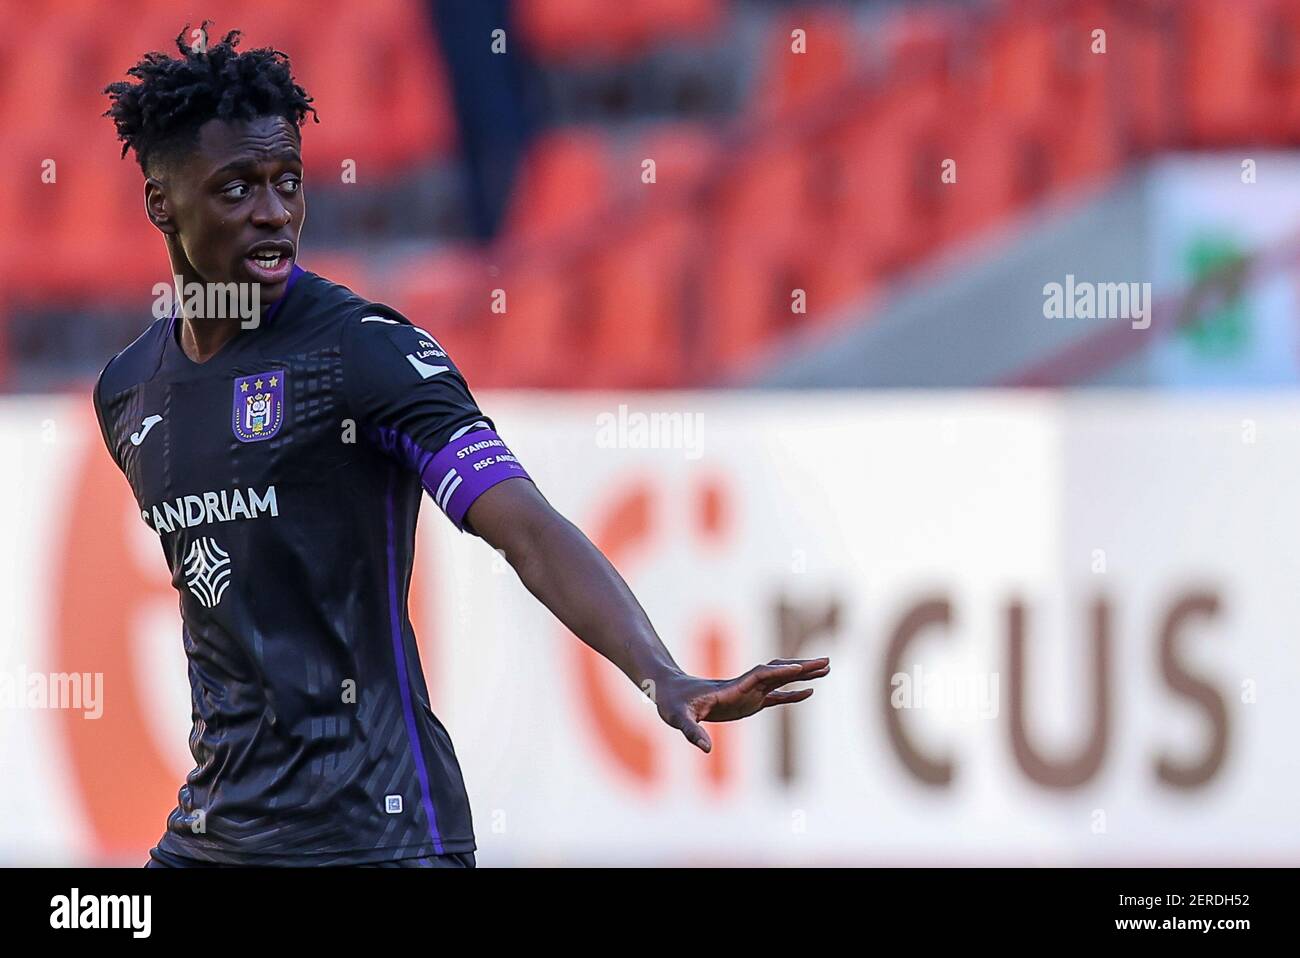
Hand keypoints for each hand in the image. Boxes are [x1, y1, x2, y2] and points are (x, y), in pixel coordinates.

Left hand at [653, 657, 829, 752]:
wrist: (669, 691)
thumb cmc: (672, 703)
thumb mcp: (677, 718)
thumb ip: (691, 732)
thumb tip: (705, 749)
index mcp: (731, 688)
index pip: (759, 676)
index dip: (778, 672)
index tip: (798, 668)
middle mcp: (744, 686)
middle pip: (777, 672)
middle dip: (802, 667)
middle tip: (827, 661)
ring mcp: (748, 693)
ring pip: (780, 680)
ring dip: (803, 675)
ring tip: (827, 669)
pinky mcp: (747, 702)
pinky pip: (775, 696)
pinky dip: (792, 694)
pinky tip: (809, 693)